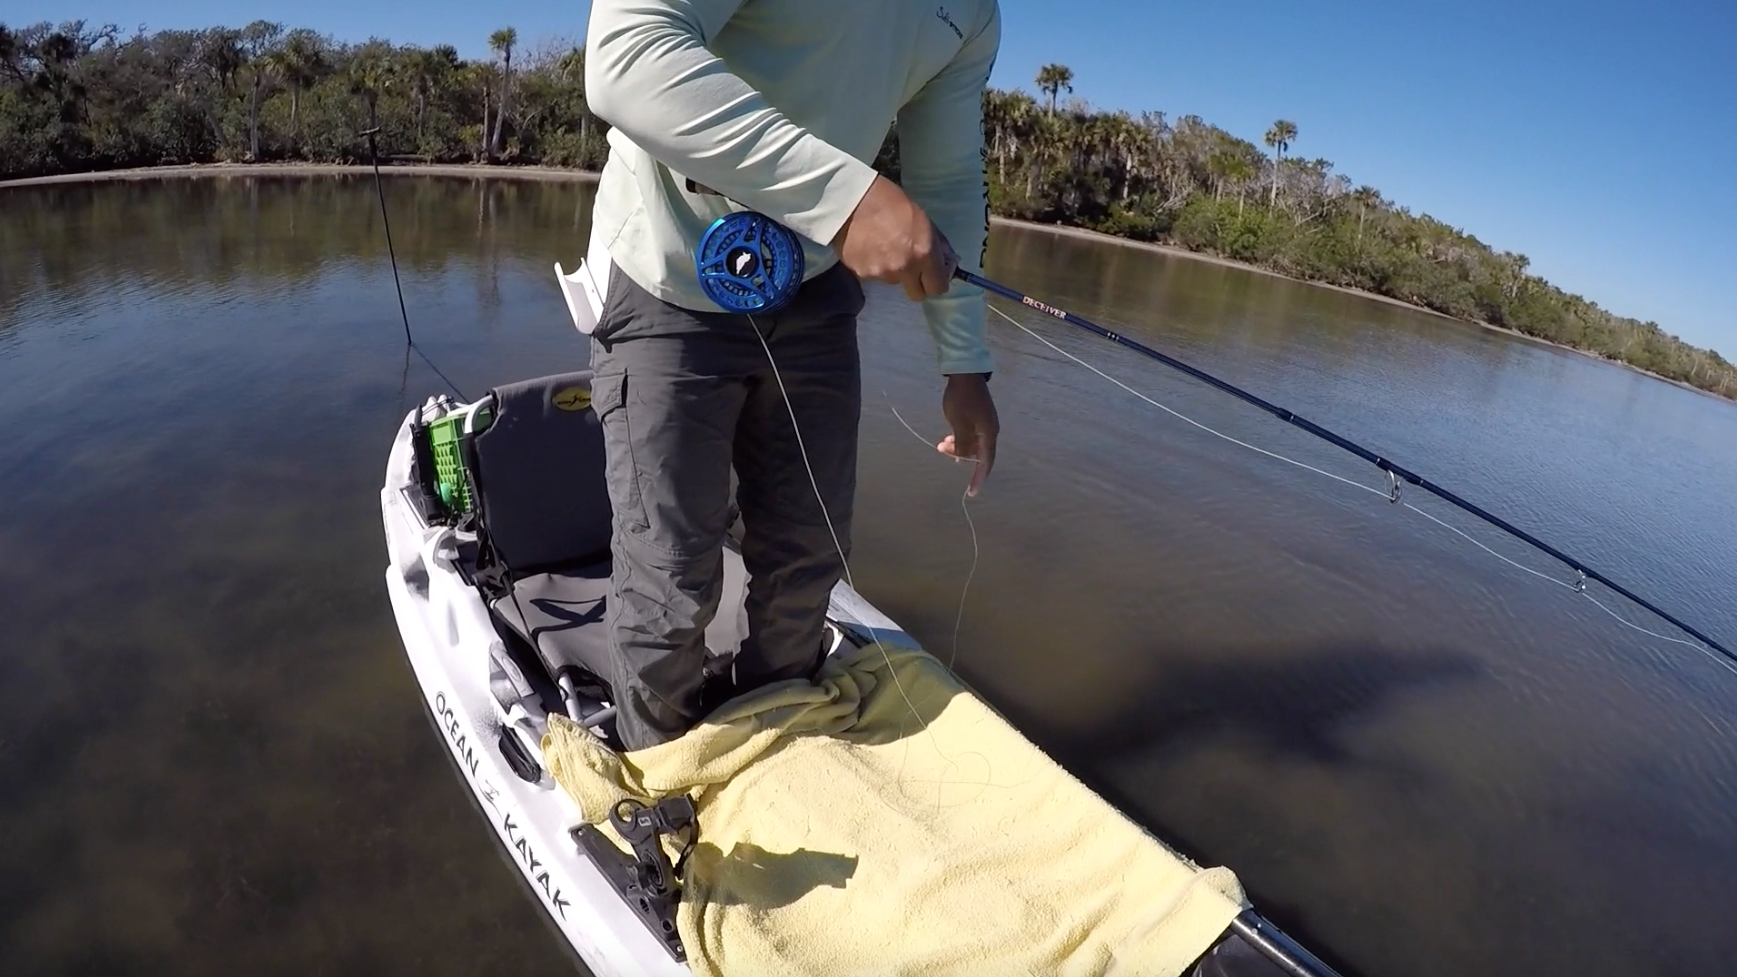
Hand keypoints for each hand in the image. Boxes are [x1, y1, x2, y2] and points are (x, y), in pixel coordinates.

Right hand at [831, 175, 957, 301]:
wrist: (851, 199)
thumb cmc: (890, 201)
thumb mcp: (923, 219)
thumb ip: (938, 245)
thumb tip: (950, 263)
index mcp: (924, 254)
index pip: (938, 288)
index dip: (936, 281)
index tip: (932, 272)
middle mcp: (904, 269)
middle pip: (916, 294)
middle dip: (916, 283)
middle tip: (909, 264)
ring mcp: (881, 274)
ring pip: (893, 282)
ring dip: (892, 269)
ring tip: (882, 245)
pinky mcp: (861, 274)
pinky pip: (874, 275)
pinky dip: (873, 265)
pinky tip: (868, 246)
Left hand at [938, 374, 998, 496]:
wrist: (966, 374)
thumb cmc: (962, 400)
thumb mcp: (959, 425)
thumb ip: (962, 445)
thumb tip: (964, 459)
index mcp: (988, 434)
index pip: (985, 462)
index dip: (978, 479)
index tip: (971, 493)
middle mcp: (990, 431)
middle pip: (978, 453)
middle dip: (962, 457)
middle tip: (942, 451)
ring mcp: (984, 423)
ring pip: (972, 443)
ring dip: (958, 446)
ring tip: (942, 444)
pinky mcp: (978, 416)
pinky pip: (970, 434)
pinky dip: (960, 438)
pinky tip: (948, 438)